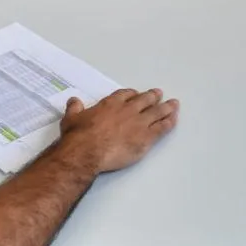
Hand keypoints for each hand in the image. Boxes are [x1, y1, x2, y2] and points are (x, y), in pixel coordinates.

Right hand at [59, 89, 178, 172]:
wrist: (87, 151)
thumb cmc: (78, 136)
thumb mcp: (71, 118)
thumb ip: (75, 108)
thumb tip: (73, 101)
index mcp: (110, 104)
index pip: (125, 95)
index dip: (132, 94)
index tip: (136, 94)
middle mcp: (127, 110)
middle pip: (145, 100)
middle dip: (153, 96)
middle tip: (159, 93)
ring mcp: (139, 123)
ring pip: (157, 112)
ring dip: (166, 107)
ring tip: (174, 104)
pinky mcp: (146, 137)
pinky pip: (162, 128)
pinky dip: (169, 123)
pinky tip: (173, 120)